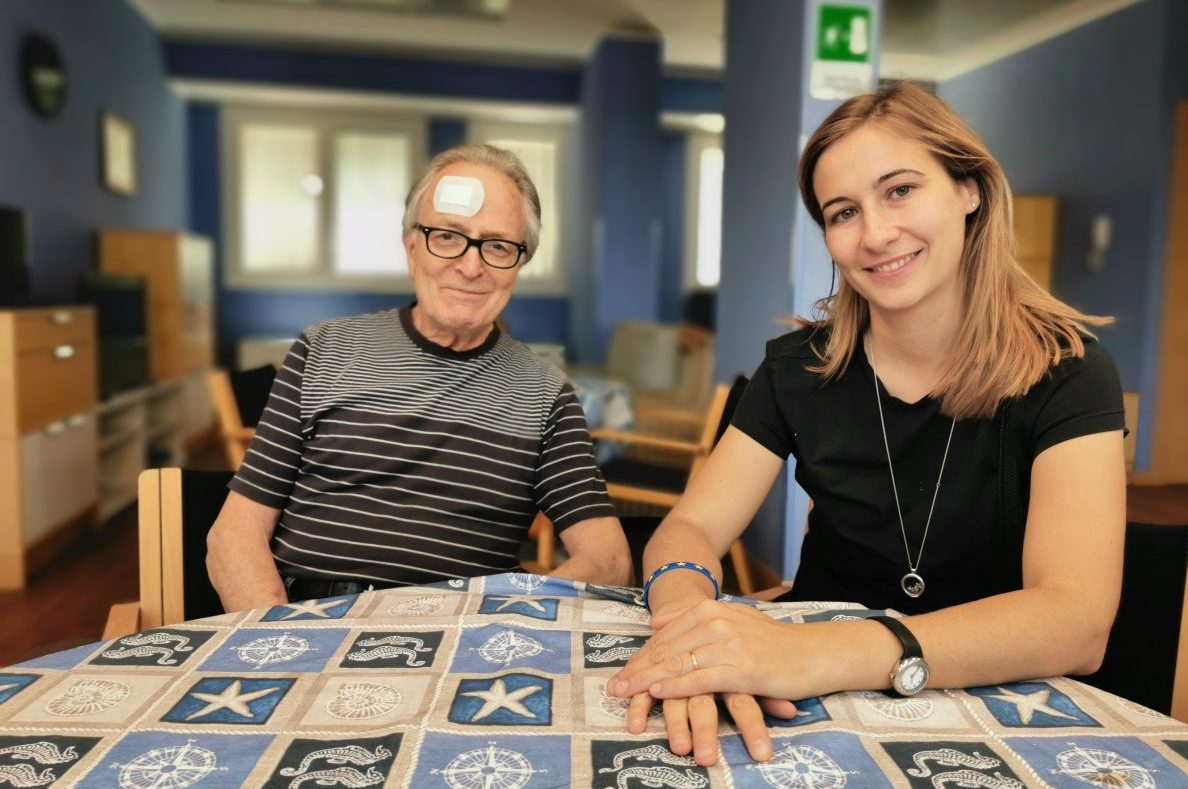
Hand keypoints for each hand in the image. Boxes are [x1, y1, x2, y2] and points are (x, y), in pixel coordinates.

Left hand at [612, 600, 800, 763]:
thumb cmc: (772, 642)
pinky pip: (702, 678)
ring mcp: (730, 644)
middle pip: (668, 649)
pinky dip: (677, 686)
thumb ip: (692, 619)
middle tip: (613, 687)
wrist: (815, 653)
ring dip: (648, 681)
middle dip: (637, 670)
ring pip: (679, 663)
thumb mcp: (731, 619)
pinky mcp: (744, 669)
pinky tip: (658, 692)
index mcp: (712, 609)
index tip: (620, 673)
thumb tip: (654, 622)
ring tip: (626, 693)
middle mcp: (718, 622)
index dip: (641, 656)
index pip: (666, 635)